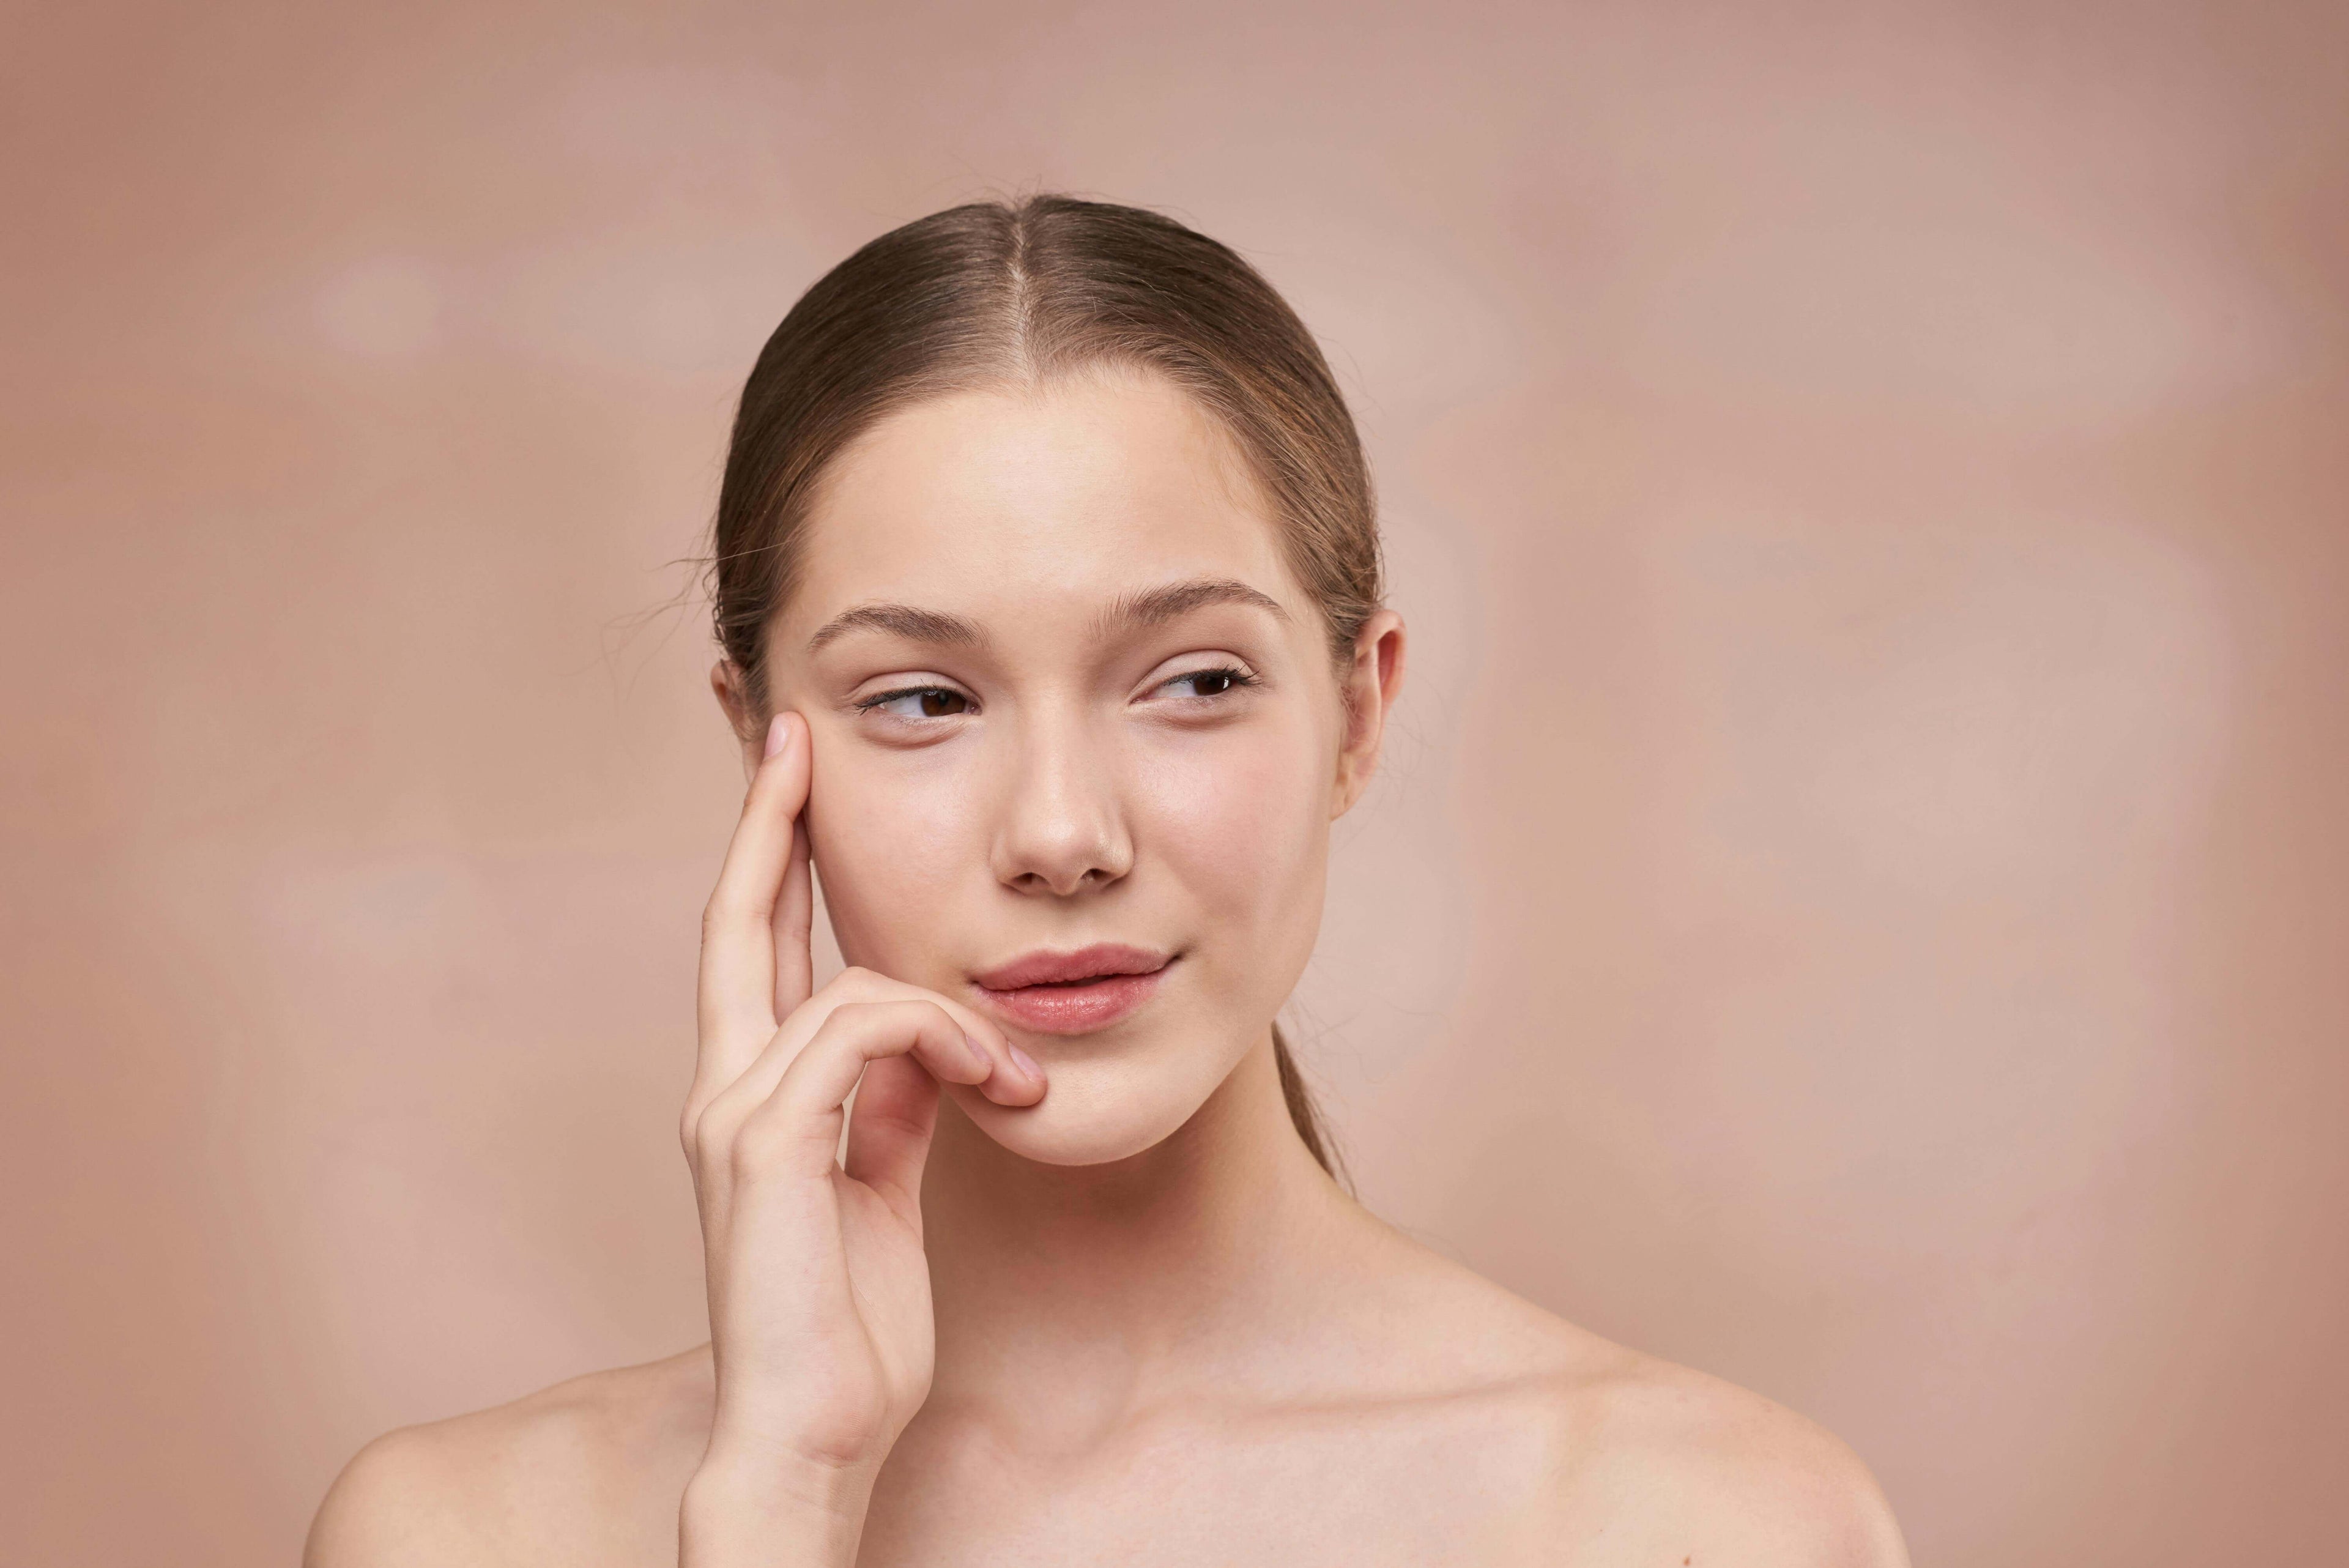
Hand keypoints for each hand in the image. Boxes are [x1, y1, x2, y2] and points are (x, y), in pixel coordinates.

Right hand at [679, 711, 1045, 1559]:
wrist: (811, 1430)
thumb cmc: (847, 1326)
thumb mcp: (881, 1184)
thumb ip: (889, 1102)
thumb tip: (926, 1035)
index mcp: (750, 1096)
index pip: (749, 945)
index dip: (766, 858)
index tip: (789, 774)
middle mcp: (722, 1088)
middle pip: (737, 918)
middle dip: (770, 821)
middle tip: (792, 736)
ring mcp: (732, 1111)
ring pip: (846, 979)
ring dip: (953, 1015)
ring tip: (1013, 1080)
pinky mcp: (764, 1141)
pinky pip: (864, 1028)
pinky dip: (944, 1040)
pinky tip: (997, 1089)